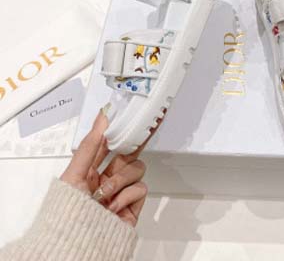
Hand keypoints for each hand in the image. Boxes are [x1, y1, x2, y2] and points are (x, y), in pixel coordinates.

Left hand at [60, 110, 147, 226]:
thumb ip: (90, 145)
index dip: (116, 130)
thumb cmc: (68, 215)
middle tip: (138, 132)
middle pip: (127, 153)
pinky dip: (127, 195)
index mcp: (89, 171)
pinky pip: (140, 188)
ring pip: (136, 168)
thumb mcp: (74, 174)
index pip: (106, 145)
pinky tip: (114, 205)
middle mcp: (106, 180)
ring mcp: (121, 192)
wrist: (78, 245)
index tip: (126, 114)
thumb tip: (101, 119)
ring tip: (106, 194)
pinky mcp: (133, 206)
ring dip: (121, 179)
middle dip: (131, 145)